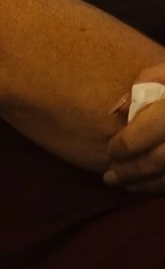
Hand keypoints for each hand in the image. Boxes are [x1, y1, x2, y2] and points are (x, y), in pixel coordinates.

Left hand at [104, 59, 164, 193]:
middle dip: (131, 171)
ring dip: (149, 184)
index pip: (147, 132)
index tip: (109, 151)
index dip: (125, 145)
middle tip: (109, 178)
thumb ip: (146, 83)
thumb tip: (119, 110)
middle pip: (160, 160)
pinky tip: (152, 185)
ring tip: (127, 185)